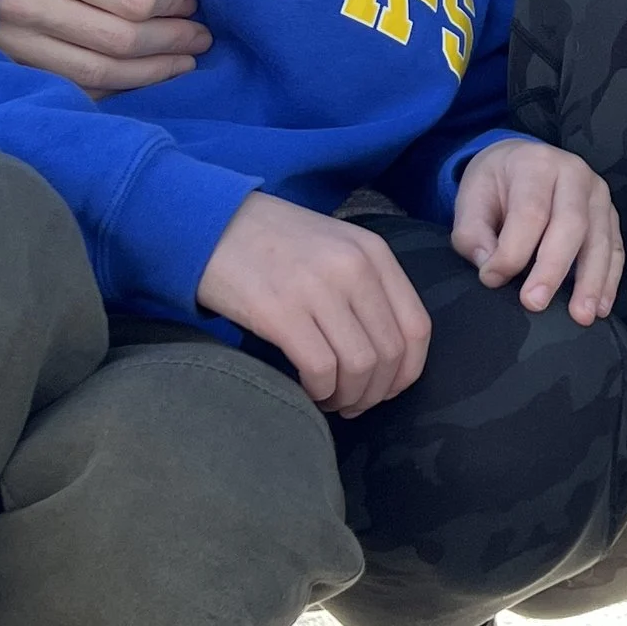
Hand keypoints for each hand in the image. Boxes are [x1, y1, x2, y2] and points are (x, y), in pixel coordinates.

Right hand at [0, 0, 212, 94]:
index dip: (168, 4)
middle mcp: (24, 8)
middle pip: (118, 41)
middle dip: (169, 42)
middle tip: (201, 36)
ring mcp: (11, 44)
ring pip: (97, 74)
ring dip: (149, 74)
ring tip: (183, 62)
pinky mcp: (4, 64)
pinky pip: (69, 88)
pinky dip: (110, 89)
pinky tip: (137, 80)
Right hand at [198, 192, 430, 415]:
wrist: (209, 223)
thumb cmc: (274, 242)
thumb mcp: (335, 247)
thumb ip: (368, 286)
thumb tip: (390, 353)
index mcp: (373, 253)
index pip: (417, 328)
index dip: (407, 372)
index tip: (387, 389)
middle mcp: (353, 268)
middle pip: (390, 354)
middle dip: (375, 392)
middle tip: (353, 403)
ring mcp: (317, 289)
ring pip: (360, 367)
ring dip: (348, 396)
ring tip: (330, 398)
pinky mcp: (280, 312)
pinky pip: (321, 369)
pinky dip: (319, 391)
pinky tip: (307, 389)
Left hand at [449, 140, 621, 322]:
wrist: (519, 162)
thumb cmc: (494, 185)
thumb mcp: (470, 198)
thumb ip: (472, 234)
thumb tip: (490, 266)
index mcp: (536, 164)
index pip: (530, 212)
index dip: (511, 251)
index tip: (491, 280)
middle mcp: (574, 174)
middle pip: (571, 224)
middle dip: (553, 268)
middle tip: (534, 303)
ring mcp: (599, 194)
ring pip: (599, 240)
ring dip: (591, 281)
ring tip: (581, 316)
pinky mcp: (610, 216)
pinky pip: (616, 249)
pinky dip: (610, 280)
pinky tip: (600, 307)